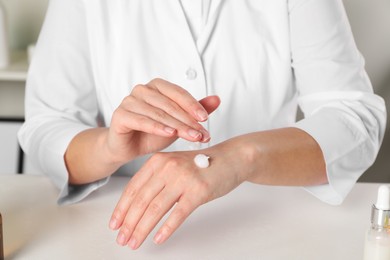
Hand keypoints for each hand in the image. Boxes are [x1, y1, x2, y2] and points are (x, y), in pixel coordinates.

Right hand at [107, 78, 219, 162]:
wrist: (128, 148)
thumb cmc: (152, 133)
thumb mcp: (178, 122)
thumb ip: (194, 111)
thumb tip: (217, 99)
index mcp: (157, 86)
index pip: (178, 93)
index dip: (193, 106)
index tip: (205, 119)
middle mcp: (142, 89)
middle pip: (170, 104)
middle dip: (188, 120)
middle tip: (202, 134)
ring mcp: (129, 101)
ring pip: (159, 113)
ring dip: (177, 126)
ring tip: (191, 137)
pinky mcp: (120, 115)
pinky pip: (142, 120)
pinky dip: (157, 127)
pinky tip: (170, 133)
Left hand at [108, 144, 247, 248]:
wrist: (231, 158)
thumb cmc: (202, 164)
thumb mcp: (175, 164)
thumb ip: (157, 178)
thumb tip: (137, 205)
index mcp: (158, 160)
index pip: (133, 188)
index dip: (121, 208)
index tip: (115, 224)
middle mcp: (168, 167)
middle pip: (141, 200)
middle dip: (129, 223)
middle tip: (122, 239)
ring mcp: (183, 179)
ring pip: (156, 209)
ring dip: (142, 229)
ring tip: (135, 242)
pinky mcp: (198, 191)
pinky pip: (178, 214)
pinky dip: (166, 228)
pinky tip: (158, 238)